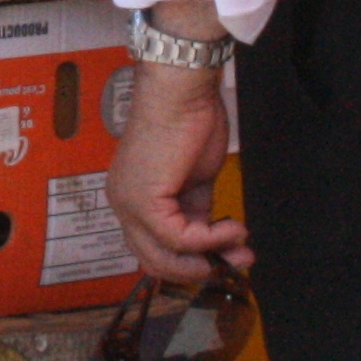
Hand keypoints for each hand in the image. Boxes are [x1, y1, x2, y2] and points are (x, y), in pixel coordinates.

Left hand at [109, 30, 249, 281]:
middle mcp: (122, 204)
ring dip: (206, 257)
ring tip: (238, 246)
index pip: (151, 249)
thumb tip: (220, 243)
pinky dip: (211, 240)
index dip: (188, 261)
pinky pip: (179, 238)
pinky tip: (235, 230)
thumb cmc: (189, 122)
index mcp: (131, 197)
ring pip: (162, 257)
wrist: (182, 92)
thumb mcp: (195, 180)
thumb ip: (198, 213)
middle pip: (154, 261)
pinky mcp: (145, 202)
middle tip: (232, 262)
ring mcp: (129, 205)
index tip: (224, 259)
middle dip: (196, 268)